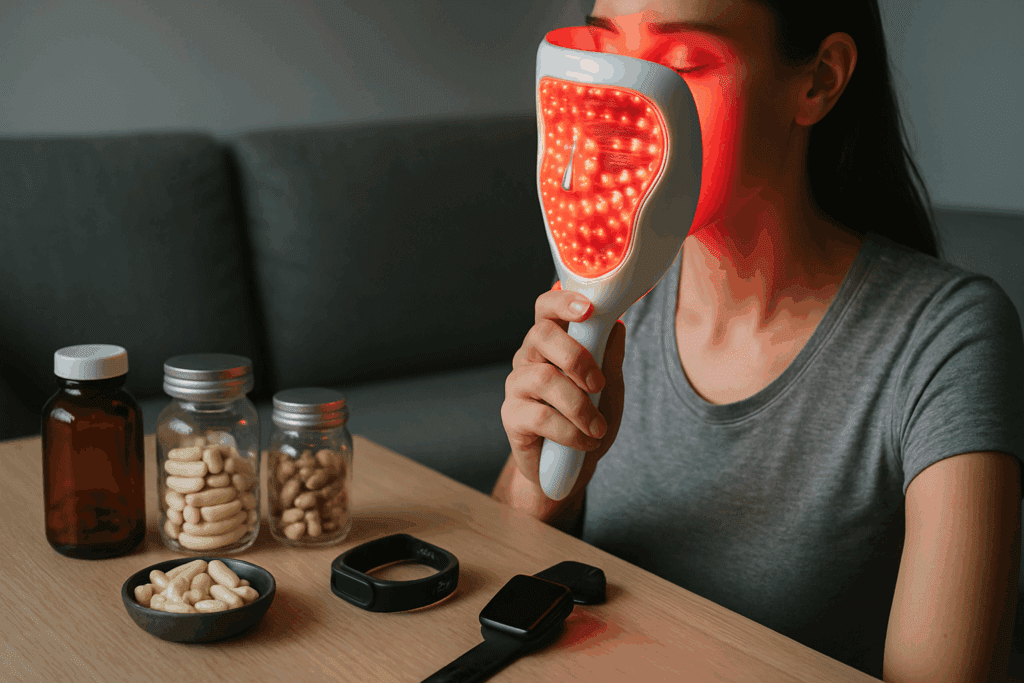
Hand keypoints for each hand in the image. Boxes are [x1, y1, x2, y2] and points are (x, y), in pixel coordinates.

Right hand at [501, 280, 625, 499]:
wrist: (572, 466)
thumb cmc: (588, 419)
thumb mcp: (609, 387)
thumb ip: (610, 357)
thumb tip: (616, 326)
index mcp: (552, 342)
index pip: (546, 307)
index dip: (563, 302)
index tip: (588, 309)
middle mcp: (529, 357)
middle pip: (541, 334)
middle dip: (577, 357)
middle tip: (599, 384)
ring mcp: (516, 385)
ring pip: (544, 378)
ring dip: (580, 406)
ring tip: (598, 427)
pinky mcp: (511, 416)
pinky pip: (541, 417)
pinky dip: (571, 431)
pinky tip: (584, 441)